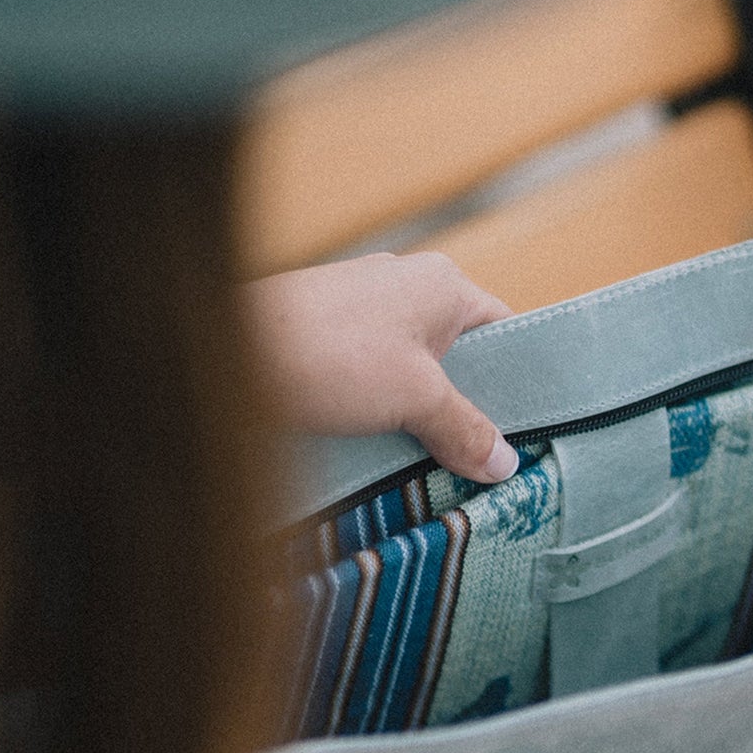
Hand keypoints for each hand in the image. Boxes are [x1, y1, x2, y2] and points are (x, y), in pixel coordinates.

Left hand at [246, 251, 518, 483]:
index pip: (506, 331)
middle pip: (462, 360)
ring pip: (418, 376)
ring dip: (425, 420)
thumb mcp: (415, 398)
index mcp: (443, 285)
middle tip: (484, 463)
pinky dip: (386, 417)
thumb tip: (504, 463)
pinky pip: (378, 382)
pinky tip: (387, 453)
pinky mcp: (331, 338)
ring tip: (439, 468)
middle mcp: (407, 289)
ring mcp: (365, 312)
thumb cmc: (328, 355)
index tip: (527, 433)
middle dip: (470, 411)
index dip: (521, 382)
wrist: (226, 350)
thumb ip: (465, 429)